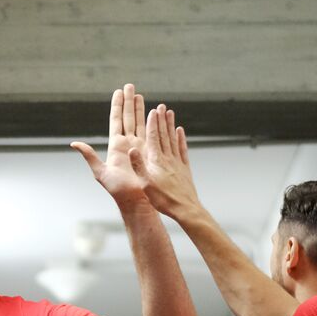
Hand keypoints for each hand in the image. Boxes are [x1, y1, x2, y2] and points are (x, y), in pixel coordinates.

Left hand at [71, 84, 149, 207]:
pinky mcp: (150, 152)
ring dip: (140, 108)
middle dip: (129, 101)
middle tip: (130, 86)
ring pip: (140, 122)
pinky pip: (152, 132)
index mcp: (115, 145)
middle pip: (128, 117)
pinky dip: (153, 121)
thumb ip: (89, 156)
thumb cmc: (118, 190)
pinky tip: (156, 112)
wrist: (136, 200)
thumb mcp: (100, 173)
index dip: (117, 105)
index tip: (119, 91)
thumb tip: (74, 144)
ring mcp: (139, 146)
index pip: (116, 120)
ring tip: (140, 94)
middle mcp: (127, 143)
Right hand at [128, 103, 202, 221]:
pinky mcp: (185, 169)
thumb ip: (139, 166)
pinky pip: (182, 150)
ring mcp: (178, 162)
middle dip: (161, 120)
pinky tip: (180, 131)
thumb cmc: (163, 199)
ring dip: (171, 125)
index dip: (153, 123)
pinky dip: (181, 139)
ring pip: (173, 139)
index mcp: (157, 161)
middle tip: (161, 106)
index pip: (154, 138)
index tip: (152, 111)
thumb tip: (131, 149)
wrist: (185, 209)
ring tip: (170, 112)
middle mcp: (168, 159)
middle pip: (164, 135)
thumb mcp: (146, 184)